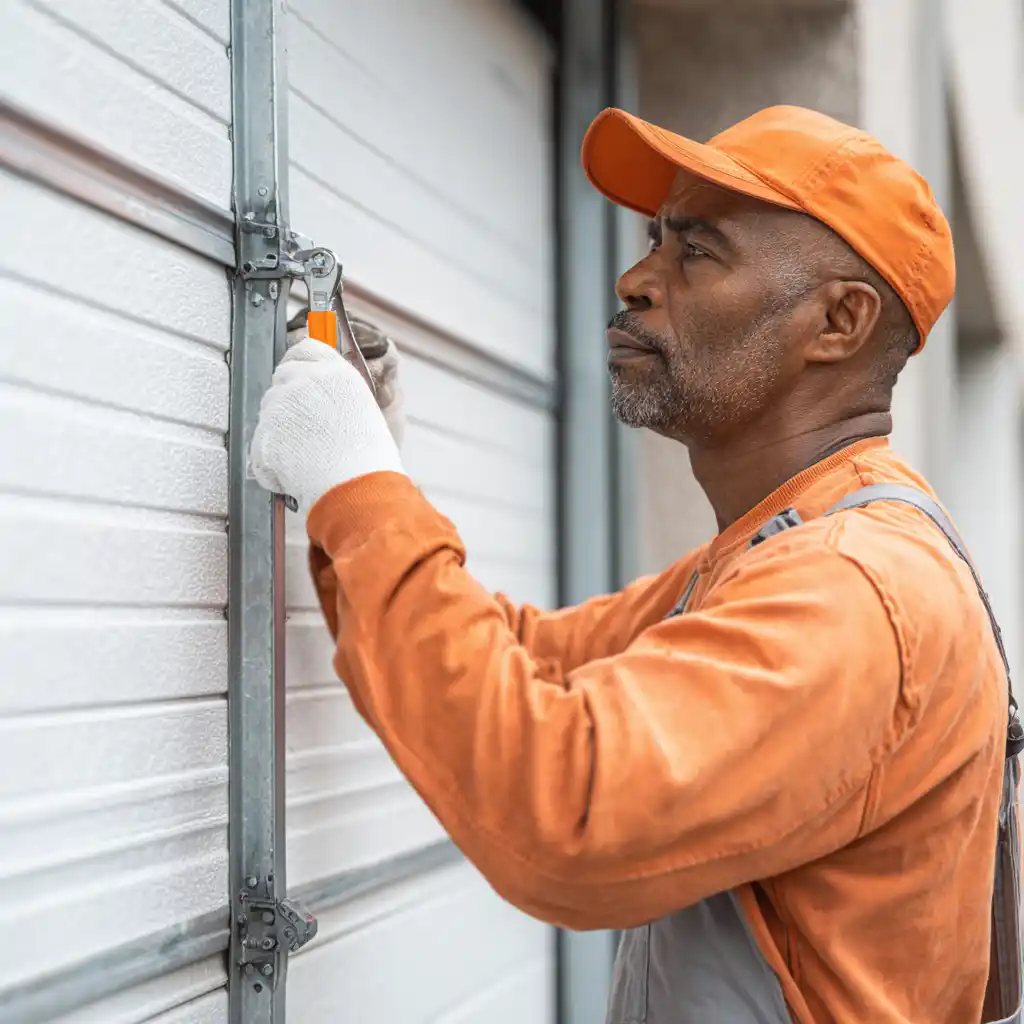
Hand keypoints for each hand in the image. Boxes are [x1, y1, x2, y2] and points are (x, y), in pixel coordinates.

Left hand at [250, 339, 403, 515]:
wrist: (356, 488)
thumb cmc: (367, 458)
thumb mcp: (362, 410)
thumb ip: (335, 392)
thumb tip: (317, 390)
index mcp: (334, 372)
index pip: (304, 348)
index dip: (299, 363)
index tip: (299, 378)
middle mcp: (305, 381)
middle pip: (281, 378)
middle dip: (288, 400)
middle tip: (306, 429)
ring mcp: (280, 406)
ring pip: (268, 411)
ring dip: (279, 430)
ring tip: (308, 455)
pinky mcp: (264, 434)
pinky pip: (260, 446)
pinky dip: (272, 462)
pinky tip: (297, 472)